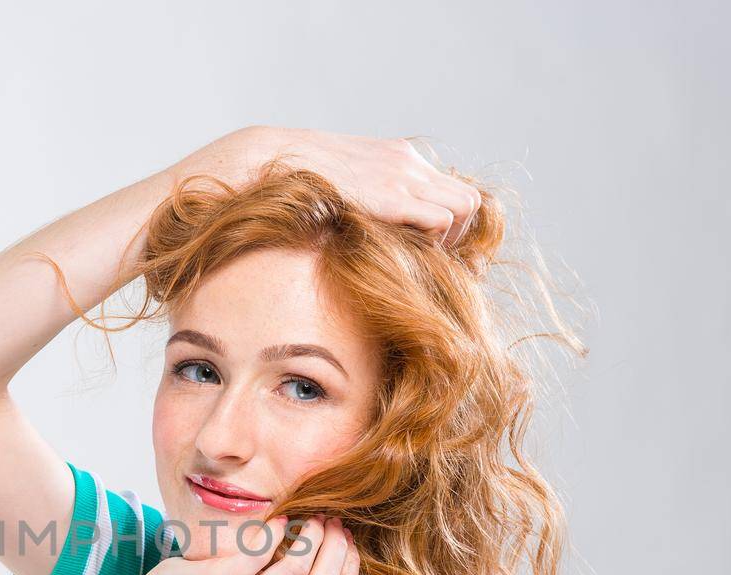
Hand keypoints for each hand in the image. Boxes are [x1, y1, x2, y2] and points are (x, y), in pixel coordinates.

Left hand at [127, 514, 358, 574]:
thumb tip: (345, 557)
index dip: (349, 567)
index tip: (347, 542)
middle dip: (336, 546)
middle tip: (334, 523)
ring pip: (296, 566)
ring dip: (311, 534)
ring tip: (311, 518)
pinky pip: (260, 551)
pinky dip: (277, 530)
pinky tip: (280, 520)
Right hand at [176, 125, 481, 247]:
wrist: (262, 163)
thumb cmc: (288, 186)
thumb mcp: (336, 190)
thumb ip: (362, 203)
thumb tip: (371, 234)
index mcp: (397, 157)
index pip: (450, 190)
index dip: (450, 227)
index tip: (433, 254)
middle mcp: (408, 161)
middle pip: (468, 199)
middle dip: (459, 235)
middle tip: (433, 262)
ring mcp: (403, 174)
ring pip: (465, 208)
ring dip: (450, 239)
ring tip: (419, 261)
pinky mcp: (393, 194)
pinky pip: (444, 218)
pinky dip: (436, 241)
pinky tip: (408, 256)